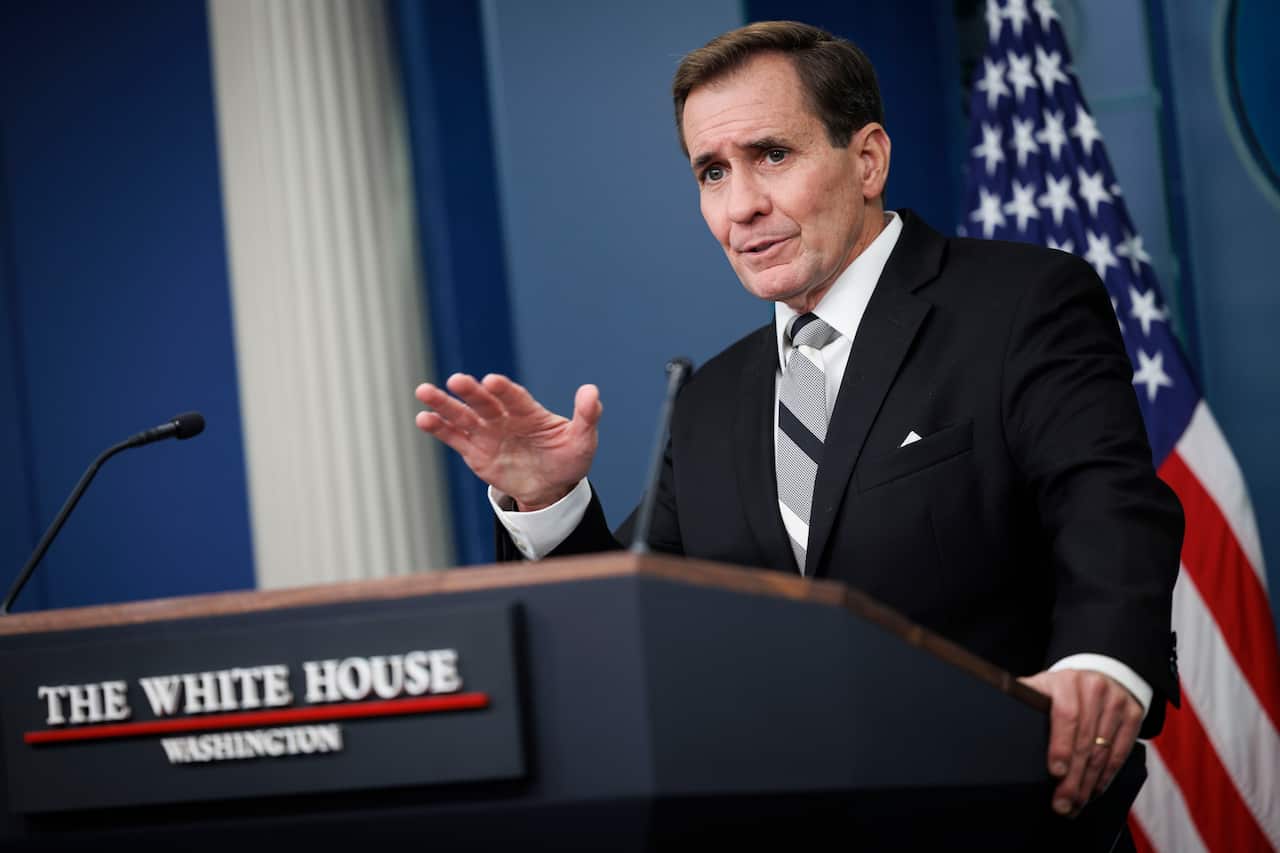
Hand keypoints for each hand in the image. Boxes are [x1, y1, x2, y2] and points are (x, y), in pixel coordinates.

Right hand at [415, 374, 601, 509]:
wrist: (551, 487)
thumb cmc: (568, 458)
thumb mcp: (583, 440)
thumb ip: (587, 416)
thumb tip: (591, 391)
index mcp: (528, 411)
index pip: (515, 398)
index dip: (504, 390)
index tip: (492, 381)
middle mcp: (504, 417)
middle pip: (484, 402)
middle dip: (470, 392)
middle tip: (457, 381)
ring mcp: (487, 433)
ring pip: (462, 416)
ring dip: (444, 404)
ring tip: (424, 392)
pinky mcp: (474, 451)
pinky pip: (454, 438)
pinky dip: (438, 428)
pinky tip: (423, 418)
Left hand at [1020, 669, 1143, 817]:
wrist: (1099, 672)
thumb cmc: (1061, 688)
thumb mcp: (1042, 686)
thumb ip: (1025, 700)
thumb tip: (996, 721)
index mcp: (1066, 681)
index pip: (1065, 716)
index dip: (1060, 746)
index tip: (1055, 772)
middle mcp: (1094, 689)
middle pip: (1084, 741)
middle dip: (1073, 777)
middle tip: (1062, 803)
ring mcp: (1116, 702)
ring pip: (1103, 751)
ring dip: (1088, 783)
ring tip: (1075, 804)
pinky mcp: (1134, 715)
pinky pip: (1121, 752)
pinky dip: (1107, 776)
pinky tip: (1094, 790)